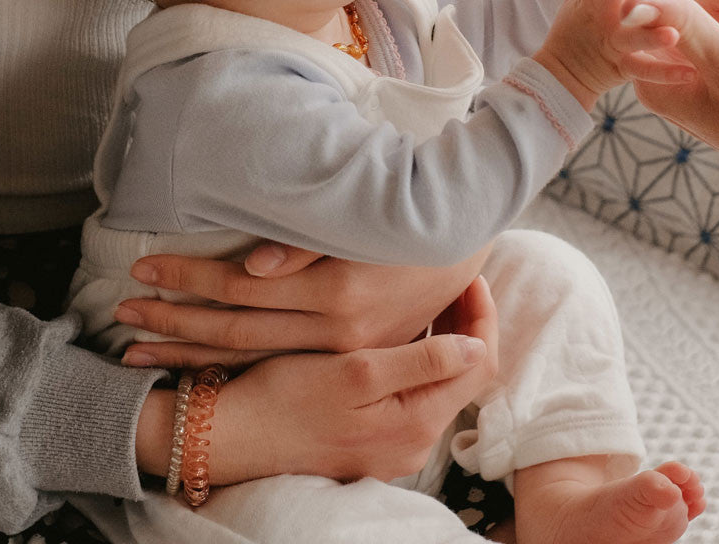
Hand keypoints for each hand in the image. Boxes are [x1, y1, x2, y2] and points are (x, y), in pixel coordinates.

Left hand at [116, 245, 491, 368]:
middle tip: (122, 315)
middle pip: (233, 331)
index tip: (141, 270)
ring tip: (141, 347)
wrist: (469, 241)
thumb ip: (307, 247)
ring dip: (190, 349)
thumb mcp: (364, 224)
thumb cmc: (410, 218)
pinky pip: (277, 361)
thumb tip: (252, 266)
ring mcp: (341, 349)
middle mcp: (332, 330)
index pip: (238, 290)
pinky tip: (199, 362)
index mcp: (333, 291)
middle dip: (173, 322)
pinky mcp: (350, 354)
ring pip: (249, 355)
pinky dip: (231, 362)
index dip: (187, 280)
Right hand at [151, 275, 500, 484]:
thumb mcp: (355, 373)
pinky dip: (419, 355)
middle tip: (453, 276)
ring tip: (430, 292)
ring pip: (441, 380)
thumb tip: (476, 346)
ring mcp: (397, 442)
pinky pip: (416, 391)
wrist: (237, 435)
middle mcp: (416, 441)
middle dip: (465, 322)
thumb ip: (419, 363)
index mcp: (416, 422)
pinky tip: (401, 324)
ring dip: (443, 336)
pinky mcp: (377, 437)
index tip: (469, 276)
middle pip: (465, 372)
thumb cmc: (288, 397)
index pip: (479, 364)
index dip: (481, 315)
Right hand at [529, 0, 689, 108]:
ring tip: (672, 33)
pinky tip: (690, 72)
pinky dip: (665, 74)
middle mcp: (601, 15)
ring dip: (650, 36)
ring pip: (631, 37)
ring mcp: (612, 42)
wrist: (562, 73)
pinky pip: (644, 72)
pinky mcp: (621, 68)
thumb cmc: (578, 27)